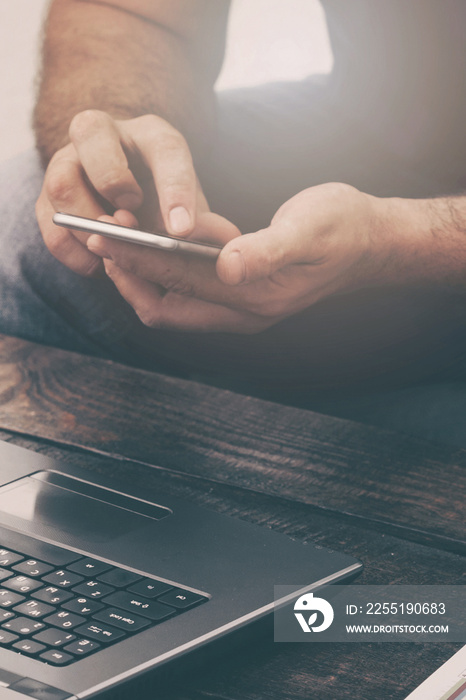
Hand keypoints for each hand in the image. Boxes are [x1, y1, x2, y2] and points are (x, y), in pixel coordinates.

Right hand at [35, 110, 221, 275]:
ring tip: (114, 251)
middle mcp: (103, 135)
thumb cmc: (168, 208)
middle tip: (130, 222)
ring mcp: (68, 162)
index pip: (165, 149)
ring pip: (61, 182)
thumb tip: (200, 244)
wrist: (135, 210)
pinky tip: (100, 266)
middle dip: (111, 179)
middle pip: (90, 132)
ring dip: (88, 222)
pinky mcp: (48, 199)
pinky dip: (74, 251)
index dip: (174, 190)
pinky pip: (50, 224)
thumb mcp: (190, 210)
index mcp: (151, 134)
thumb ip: (197, 224)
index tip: (182, 231)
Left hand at [87, 182, 382, 332]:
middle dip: (126, 273)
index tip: (103, 235)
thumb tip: (229, 265)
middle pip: (164, 306)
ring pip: (170, 302)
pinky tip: (148, 241)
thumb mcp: (311, 231)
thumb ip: (269, 250)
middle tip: (96, 236)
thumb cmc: (343, 229)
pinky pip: (184, 292)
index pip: (179, 284)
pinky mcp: (239, 293)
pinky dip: (159, 271)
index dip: (137, 260)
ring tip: (112, 238)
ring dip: (139, 274)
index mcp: (255, 299)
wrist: (368, 242)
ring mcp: (239, 307)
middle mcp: (241, 312)